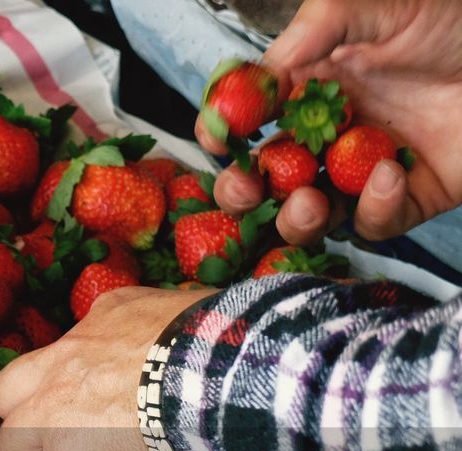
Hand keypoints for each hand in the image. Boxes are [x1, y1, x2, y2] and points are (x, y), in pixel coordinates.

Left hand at [0, 287, 208, 450]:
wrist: (222, 380)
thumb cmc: (226, 349)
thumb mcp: (187, 311)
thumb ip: (162, 324)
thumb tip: (185, 337)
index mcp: (99, 320)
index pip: (60, 352)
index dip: (70, 383)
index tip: (106, 403)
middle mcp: (60, 363)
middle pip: (7, 394)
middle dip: (31, 418)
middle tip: (73, 439)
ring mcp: (50, 414)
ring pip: (12, 445)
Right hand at [197, 0, 461, 243]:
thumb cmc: (452, 17)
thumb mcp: (374, 3)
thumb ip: (313, 29)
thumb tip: (262, 75)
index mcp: (314, 86)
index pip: (252, 118)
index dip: (226, 132)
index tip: (218, 140)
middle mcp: (333, 132)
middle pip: (267, 179)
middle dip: (245, 192)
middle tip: (248, 190)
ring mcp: (366, 169)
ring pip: (310, 214)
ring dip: (297, 217)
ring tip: (308, 201)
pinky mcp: (409, 196)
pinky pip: (373, 223)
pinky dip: (372, 208)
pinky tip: (387, 174)